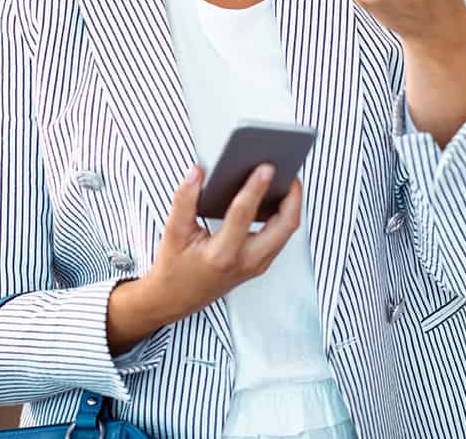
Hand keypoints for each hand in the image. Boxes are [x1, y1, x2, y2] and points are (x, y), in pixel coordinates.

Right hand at [110, 163, 301, 347]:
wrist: (175, 299)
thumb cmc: (174, 267)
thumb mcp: (173, 233)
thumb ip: (185, 200)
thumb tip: (198, 171)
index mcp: (222, 255)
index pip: (244, 215)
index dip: (255, 188)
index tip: (265, 166)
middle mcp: (246, 262)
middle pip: (285, 225)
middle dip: (293, 195)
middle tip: (289, 169)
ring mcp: (257, 265)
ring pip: (287, 230)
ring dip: (291, 203)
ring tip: (286, 176)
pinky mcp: (260, 263)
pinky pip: (280, 235)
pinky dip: (283, 214)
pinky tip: (276, 195)